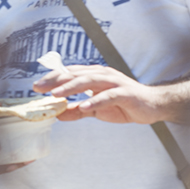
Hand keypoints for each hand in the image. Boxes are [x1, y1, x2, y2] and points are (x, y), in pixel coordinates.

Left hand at [33, 65, 164, 123]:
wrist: (152, 105)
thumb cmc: (124, 103)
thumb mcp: (97, 109)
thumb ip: (78, 111)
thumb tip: (58, 115)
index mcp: (95, 76)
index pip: (70, 73)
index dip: (53, 78)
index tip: (36, 86)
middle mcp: (103, 75)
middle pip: (76, 74)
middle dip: (56, 80)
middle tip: (39, 87)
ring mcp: (115, 83)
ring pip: (90, 81)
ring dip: (72, 88)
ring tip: (57, 95)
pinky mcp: (126, 93)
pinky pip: (108, 96)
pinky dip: (95, 101)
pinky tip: (84, 107)